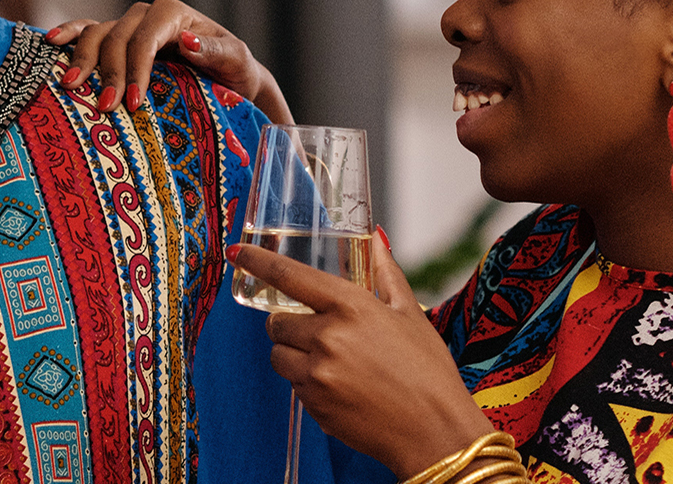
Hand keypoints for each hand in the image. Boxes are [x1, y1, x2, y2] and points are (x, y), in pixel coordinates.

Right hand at [45, 0, 291, 123]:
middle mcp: (145, 15)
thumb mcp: (236, 62)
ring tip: (71, 86)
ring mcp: (128, 27)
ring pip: (96, 34)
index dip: (135, 68)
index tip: (134, 102)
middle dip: (108, 73)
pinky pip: (87, 31)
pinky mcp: (115, 41)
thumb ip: (216, 50)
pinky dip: (69, 33)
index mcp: (173, 14)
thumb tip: (185, 40)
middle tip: (105, 107)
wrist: (227, 81)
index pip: (144, 37)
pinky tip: (51, 42)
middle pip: (116, 38)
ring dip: (81, 59)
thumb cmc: (234, 73)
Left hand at [227, 236, 493, 477]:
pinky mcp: (313, 405)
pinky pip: (294, 386)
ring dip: (293, 355)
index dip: (258, 261)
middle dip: (291, 325)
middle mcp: (327, 338)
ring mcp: (317, 374)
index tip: (237, 252)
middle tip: (319, 333)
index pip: (290, 276)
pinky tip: (341, 387)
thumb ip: (385, 274)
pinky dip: (308, 383)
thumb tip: (375, 239)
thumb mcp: (410, 314)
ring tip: (331, 362)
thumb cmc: (428, 372)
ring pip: (278, 355)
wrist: (434, 432)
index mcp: (351, 307)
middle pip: (277, 322)